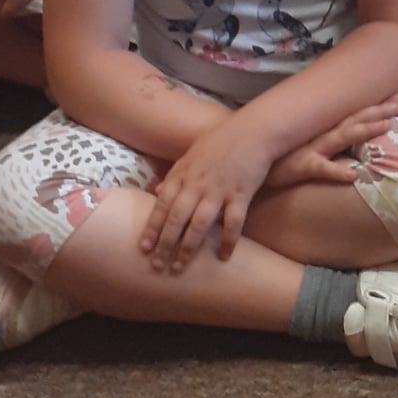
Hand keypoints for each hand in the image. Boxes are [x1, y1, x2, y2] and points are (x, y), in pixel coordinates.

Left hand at [139, 119, 276, 271]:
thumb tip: (156, 193)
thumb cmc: (221, 141)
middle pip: (176, 219)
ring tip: (179, 267)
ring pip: (199, 224)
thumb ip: (174, 175)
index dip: (151, 227)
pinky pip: (233, 222)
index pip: (162, 205)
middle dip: (164, 244)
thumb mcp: (191, 155)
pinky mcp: (241, 194)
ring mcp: (219, 190)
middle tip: (156, 266)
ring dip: (188, 248)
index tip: (143, 248)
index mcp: (183, 174)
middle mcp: (198, 184)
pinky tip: (223, 256)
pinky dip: (228, 241)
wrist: (253, 131)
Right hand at [261, 97, 397, 188]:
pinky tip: (352, 174)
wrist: (248, 164)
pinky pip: (320, 169)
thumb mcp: (303, 146)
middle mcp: (320, 136)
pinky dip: (336, 171)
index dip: (375, 107)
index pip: (353, 115)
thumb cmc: (279, 158)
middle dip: (377, 111)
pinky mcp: (300, 167)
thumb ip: (324, 142)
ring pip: (342, 137)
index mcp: (322, 131)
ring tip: (385, 126)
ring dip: (364, 130)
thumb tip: (344, 139)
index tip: (397, 97)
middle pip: (353, 121)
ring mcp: (311, 149)